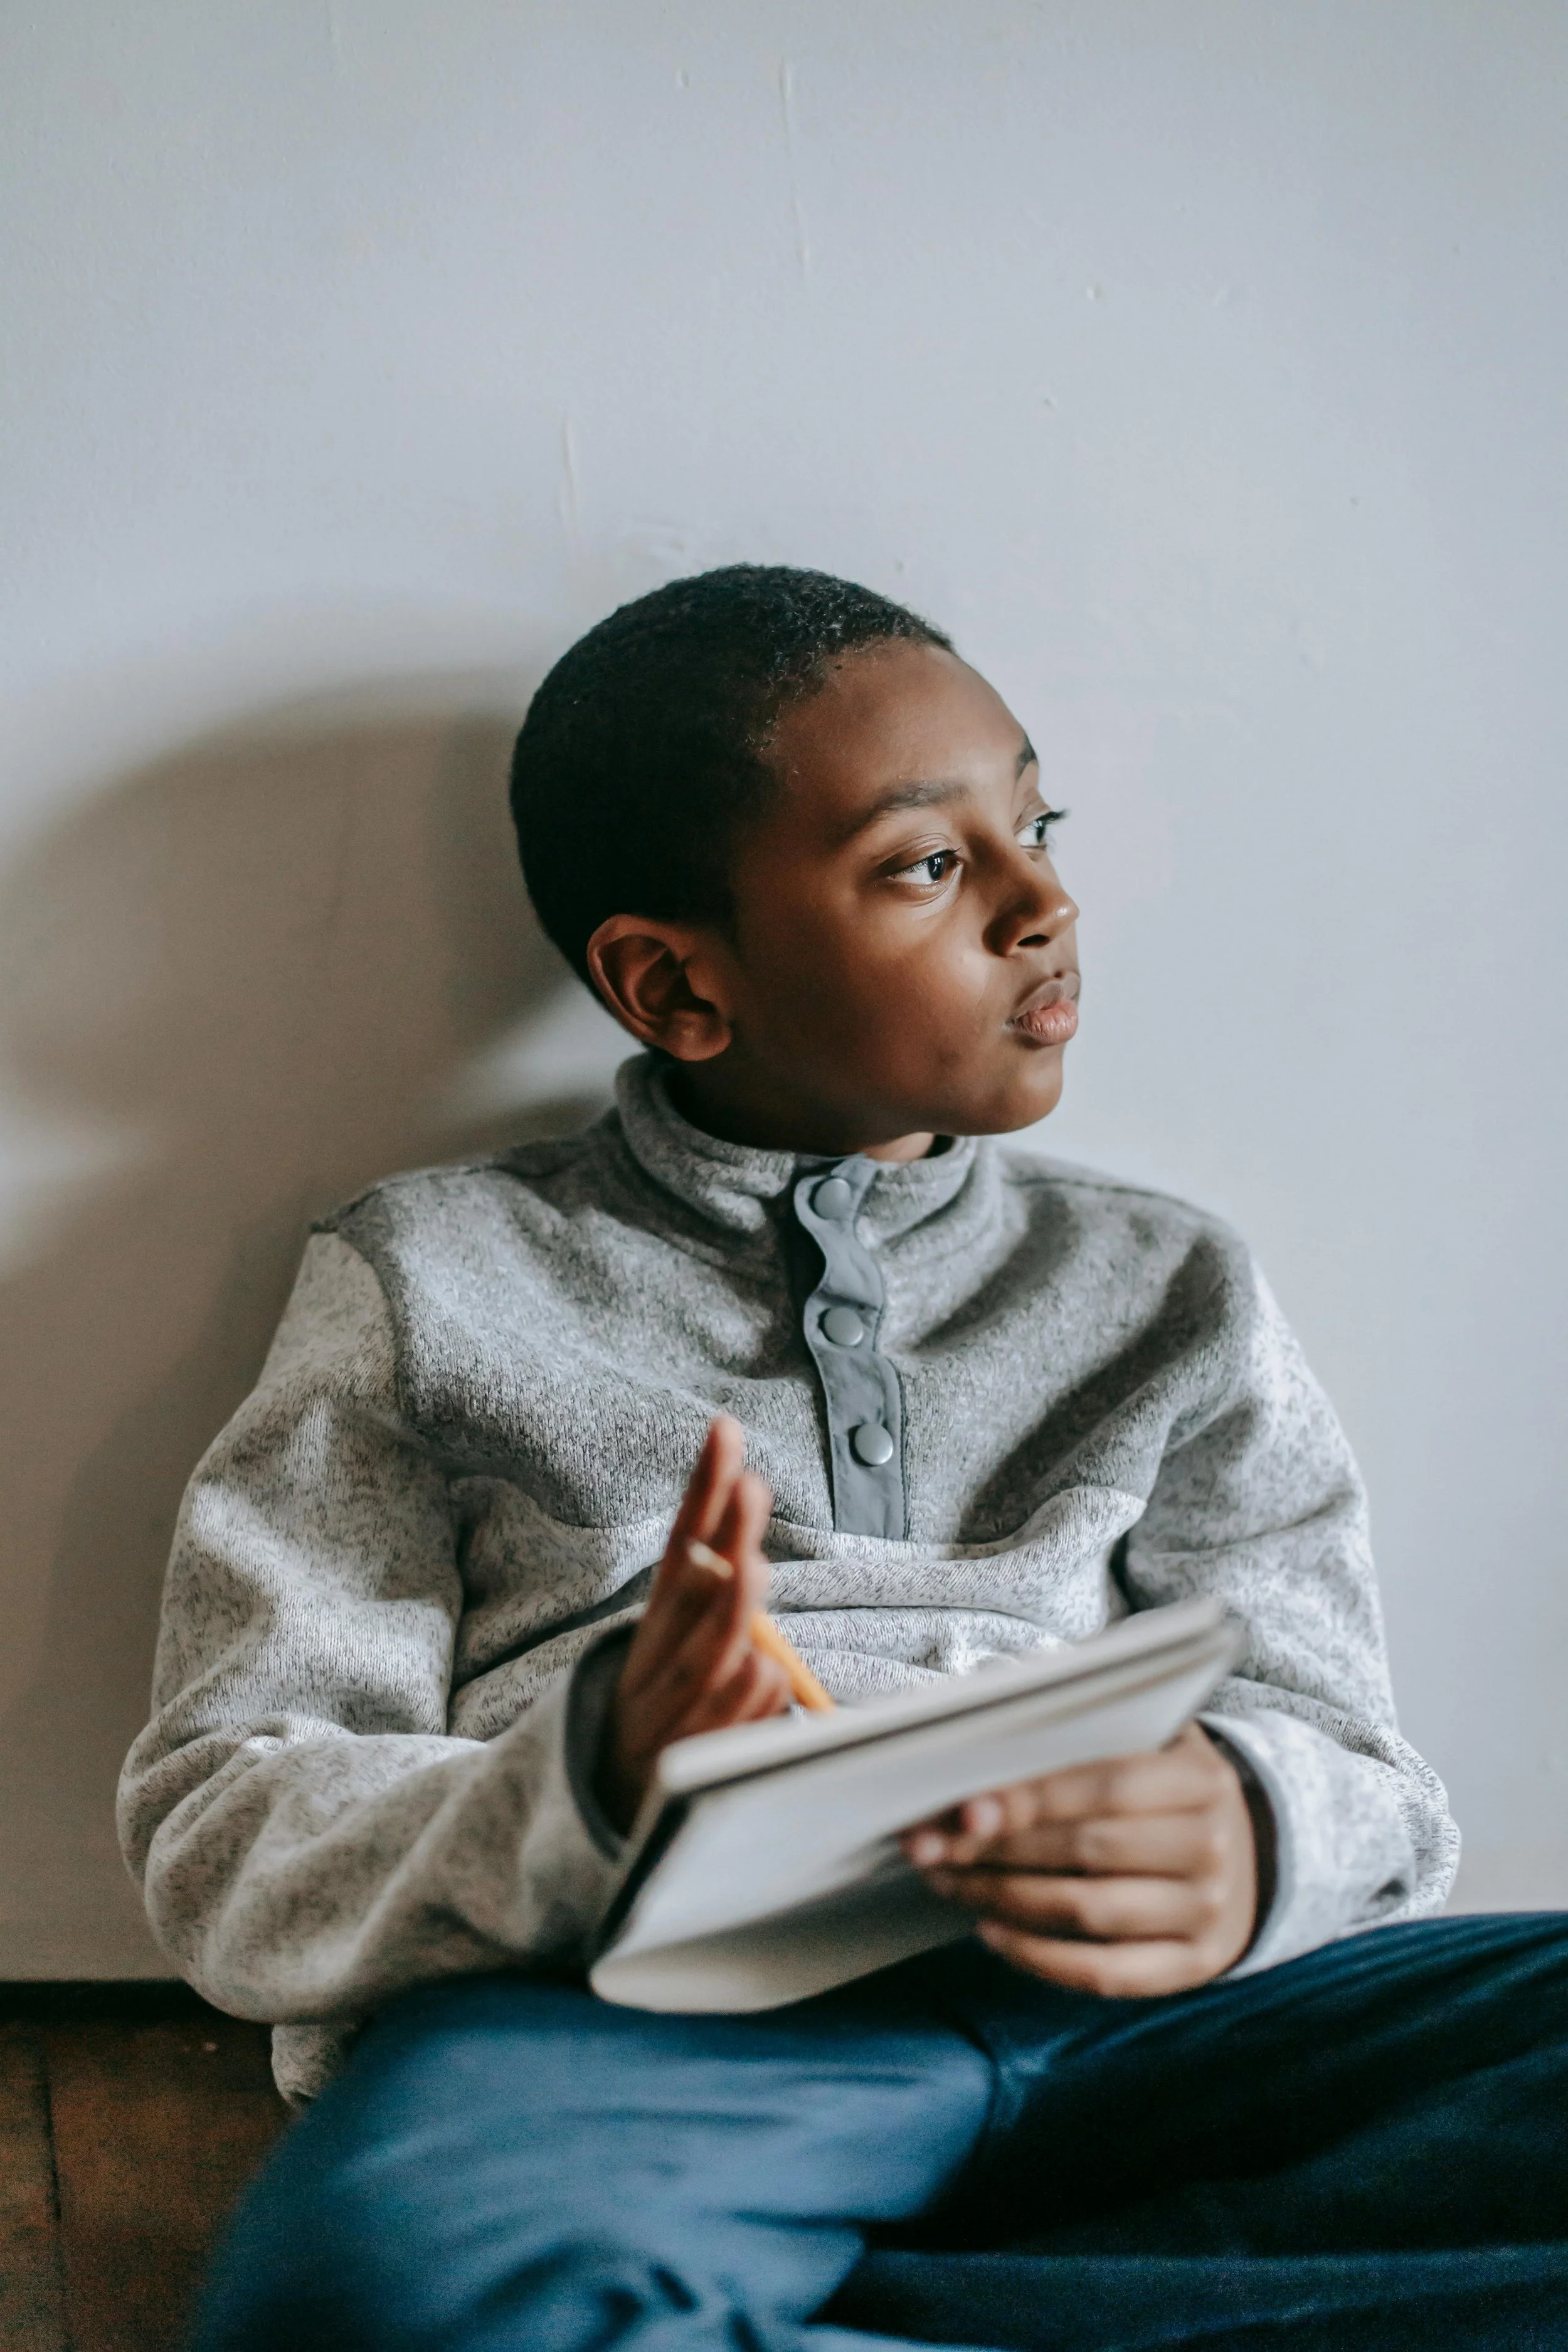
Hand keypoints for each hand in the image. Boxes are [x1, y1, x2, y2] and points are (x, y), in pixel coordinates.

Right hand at [597, 1417, 791, 1833]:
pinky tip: (755, 1679)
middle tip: (750, 1490)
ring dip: (735, 1608)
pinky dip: (755, 1688)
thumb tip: (741, 1555)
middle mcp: (658, 1655)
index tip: (726, 1430)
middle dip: (725, 1538)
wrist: (611, 1800)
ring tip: (753, 1570)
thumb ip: (714, 1596)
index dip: (704, 1487)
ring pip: (715, 1648)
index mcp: (659, 1619)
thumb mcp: (686, 1642)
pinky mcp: (690, 1750)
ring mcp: (672, 1704)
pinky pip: (738, 1707)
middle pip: (697, 1589)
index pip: (682, 1542)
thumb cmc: (671, 1703)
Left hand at [901, 1723, 1260, 1995]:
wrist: (1247, 1856)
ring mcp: (1207, 1910)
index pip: (1106, 1784)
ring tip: (948, 1881)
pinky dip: (1040, 1959)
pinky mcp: (1196, 1964)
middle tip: (930, 1844)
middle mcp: (1213, 1844)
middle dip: (997, 1847)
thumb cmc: (1165, 1790)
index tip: (963, 1805)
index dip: (1030, 1796)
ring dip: (1003, 1898)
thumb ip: (1078, 1731)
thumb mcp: (1145, 1743)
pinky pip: (1106, 1972)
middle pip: (1088, 1848)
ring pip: (1088, 1912)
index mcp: (1200, 1776)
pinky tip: (991, 1932)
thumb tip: (987, 1718)